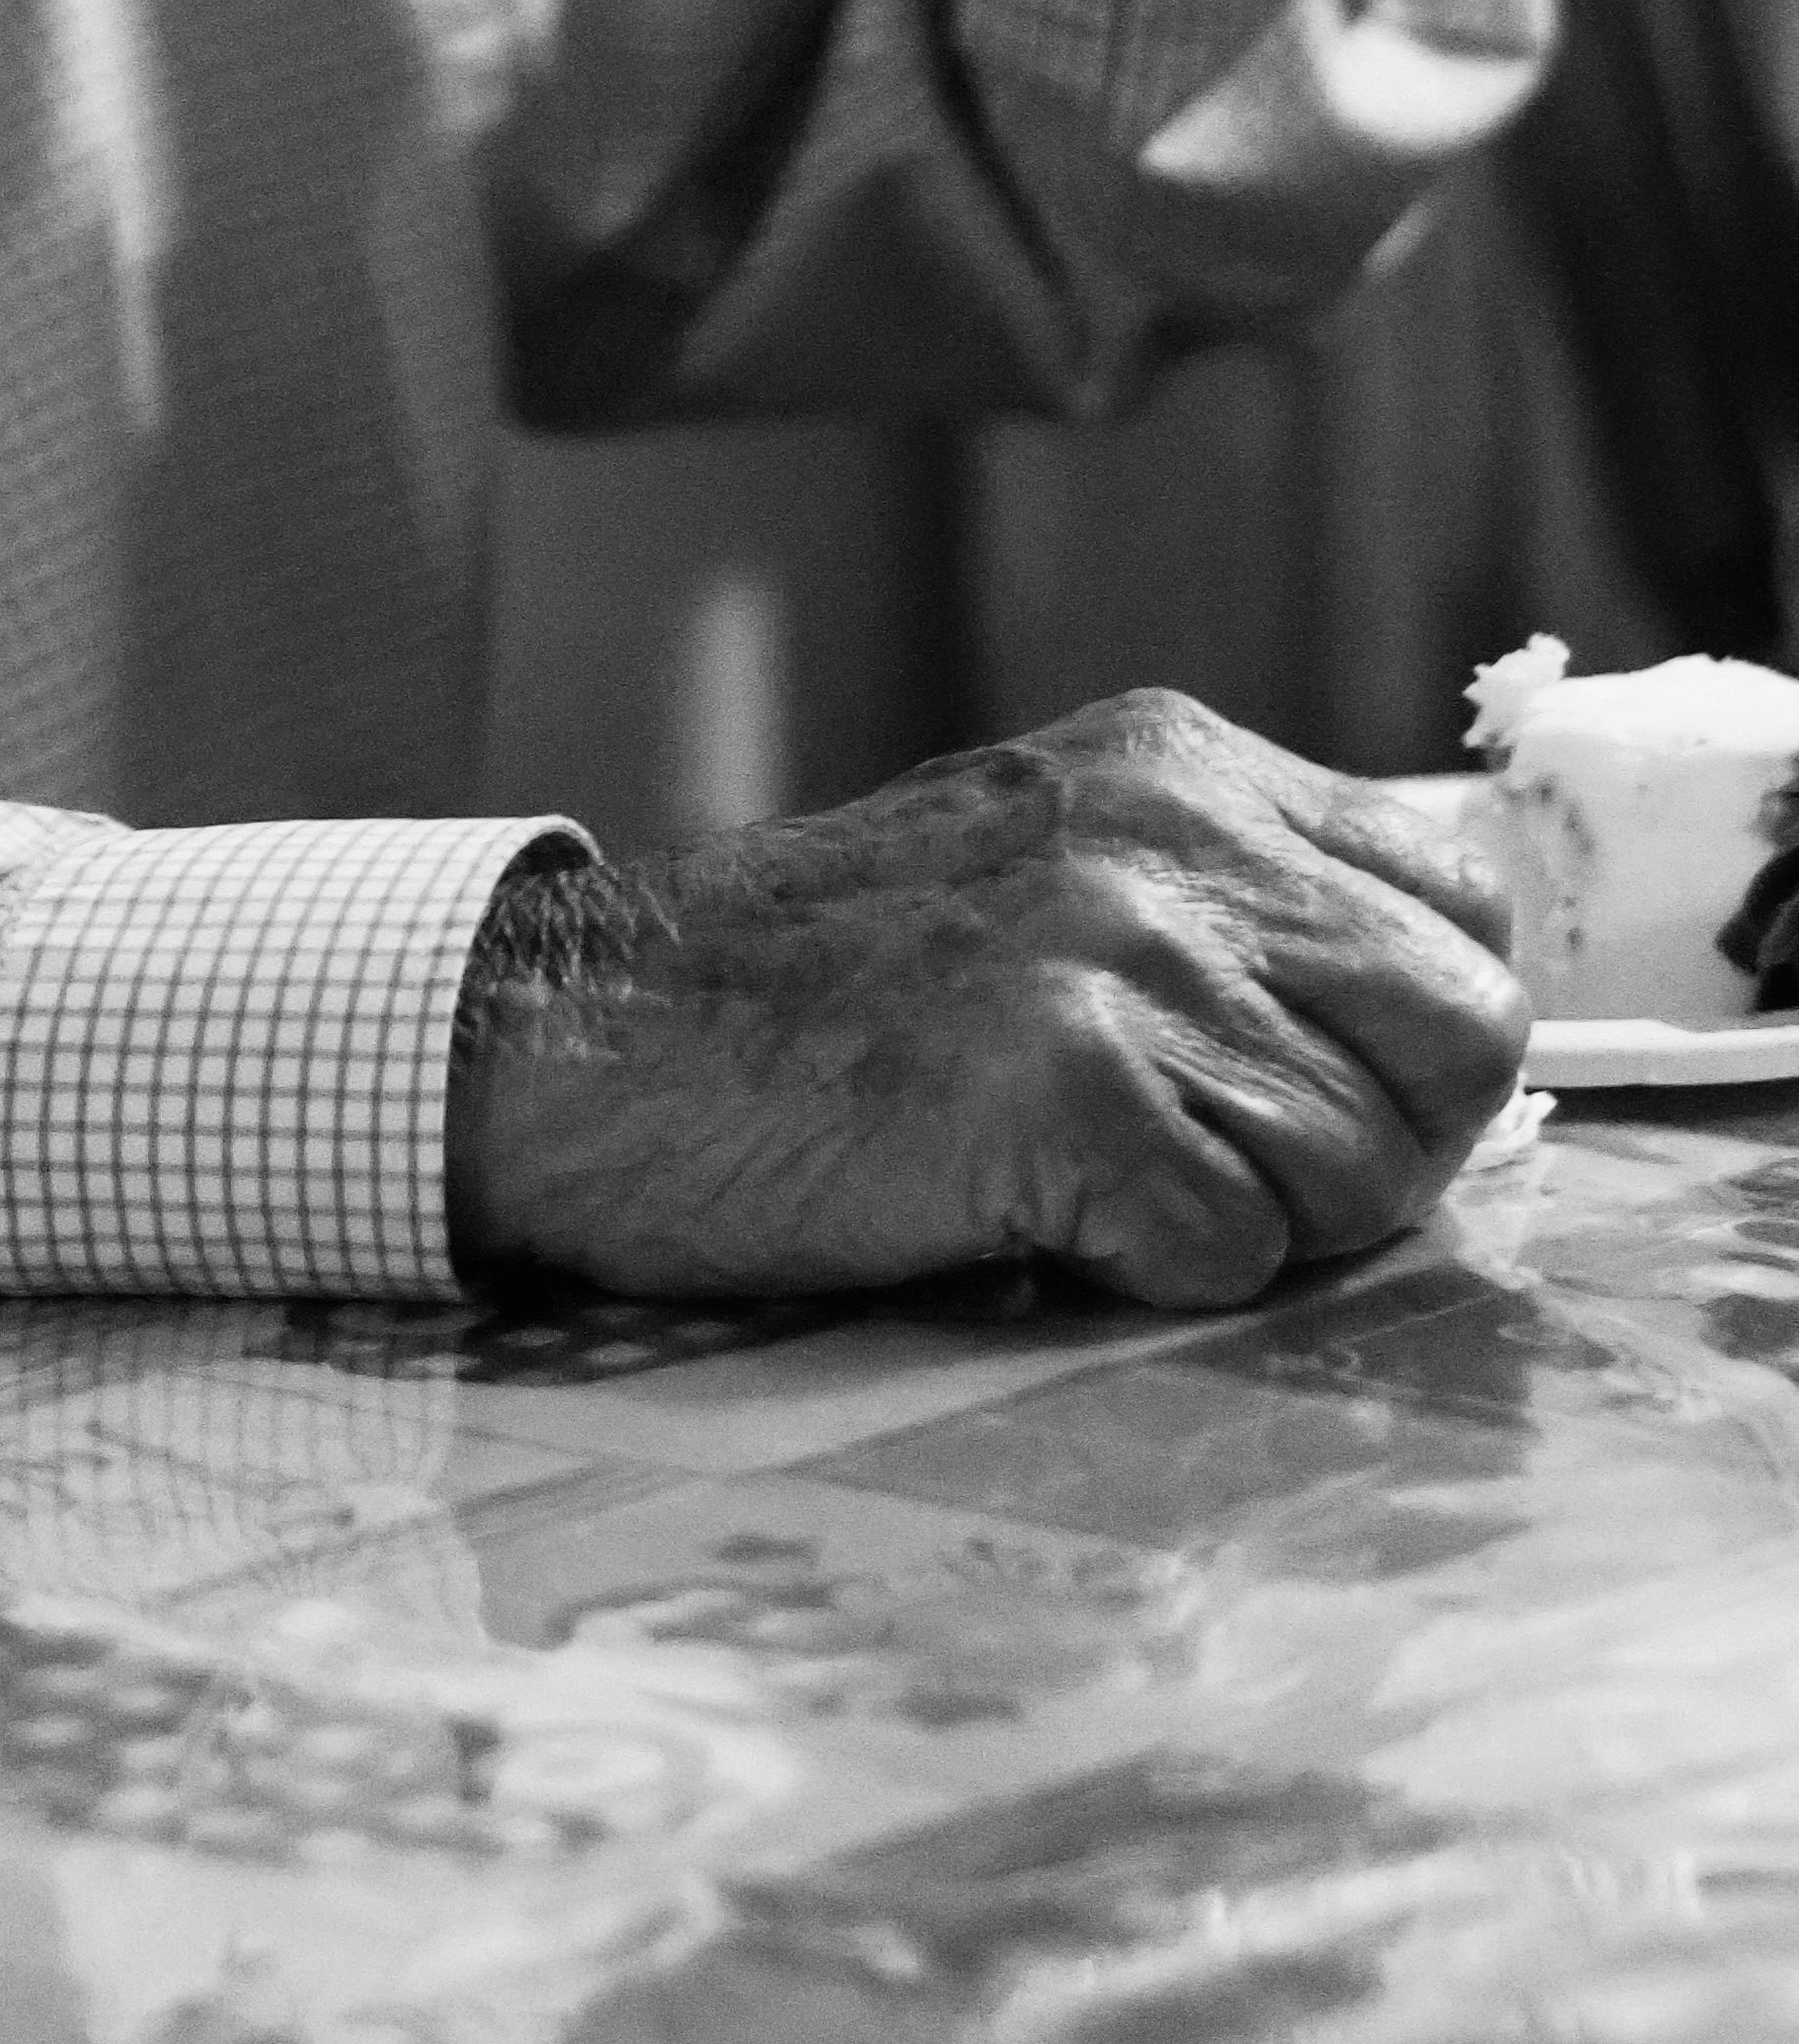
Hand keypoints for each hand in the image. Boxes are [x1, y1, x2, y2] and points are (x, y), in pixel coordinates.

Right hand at [449, 690, 1526, 1311]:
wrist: (576, 1042)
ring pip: (1365, 1168)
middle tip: (1230, 1176)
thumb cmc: (797, 990)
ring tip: (1092, 1189)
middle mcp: (1170, 838)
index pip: (1467, 900)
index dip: (1418, 1030)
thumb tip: (1410, 1040)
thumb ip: (1215, 902)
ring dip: (1253, 1227)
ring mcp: (1117, 957)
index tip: (1318, 1087)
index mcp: (1177, 764)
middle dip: (1382, 1147)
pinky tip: (1027, 1225)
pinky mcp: (1058, 1091)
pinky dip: (1147, 1278)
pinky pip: (1233, 1254)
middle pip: (1464, 1036)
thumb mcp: (1033, 860)